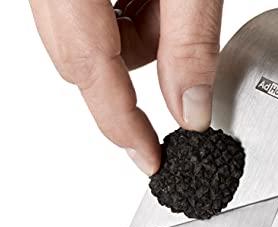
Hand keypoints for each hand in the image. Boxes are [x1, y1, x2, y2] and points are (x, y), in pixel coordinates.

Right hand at [29, 0, 223, 174]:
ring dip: (139, 35)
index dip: (124, 124)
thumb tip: (192, 111)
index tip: (151, 159)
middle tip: (178, 46)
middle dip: (140, 67)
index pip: (89, 70)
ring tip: (168, 1)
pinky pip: (91, 15)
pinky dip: (128, 14)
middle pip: (85, 60)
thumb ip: (190, 43)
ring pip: (91, 39)